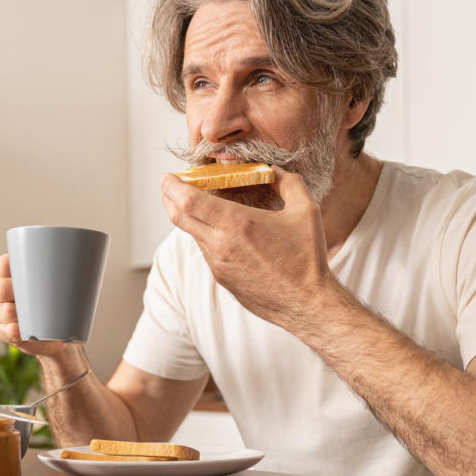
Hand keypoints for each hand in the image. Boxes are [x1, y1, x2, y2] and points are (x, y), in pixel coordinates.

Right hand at [0, 253, 65, 356]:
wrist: (55, 331)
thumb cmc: (50, 299)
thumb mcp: (50, 280)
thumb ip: (55, 269)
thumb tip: (81, 260)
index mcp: (2, 275)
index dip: (6, 267)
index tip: (22, 268)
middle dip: (9, 289)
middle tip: (29, 291)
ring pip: (2, 311)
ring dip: (12, 311)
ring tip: (26, 312)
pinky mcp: (5, 333)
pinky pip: (7, 332)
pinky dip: (13, 330)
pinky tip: (19, 329)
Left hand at [160, 168, 333, 329]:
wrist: (306, 303)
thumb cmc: (307, 257)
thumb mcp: (305, 211)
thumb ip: (288, 183)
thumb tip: (275, 171)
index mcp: (237, 224)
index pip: (189, 201)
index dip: (173, 187)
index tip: (167, 177)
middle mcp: (221, 245)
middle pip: (180, 218)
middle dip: (169, 199)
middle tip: (169, 187)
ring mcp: (218, 265)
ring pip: (194, 235)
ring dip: (190, 218)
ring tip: (197, 205)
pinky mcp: (222, 279)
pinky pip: (207, 252)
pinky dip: (205, 236)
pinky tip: (218, 231)